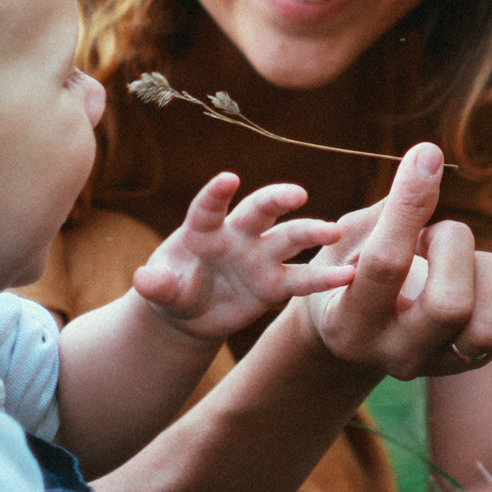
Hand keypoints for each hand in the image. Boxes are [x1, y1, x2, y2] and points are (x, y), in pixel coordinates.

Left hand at [133, 174, 351, 339]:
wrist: (192, 312)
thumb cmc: (172, 289)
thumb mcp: (160, 290)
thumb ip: (156, 284)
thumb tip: (143, 279)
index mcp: (203, 230)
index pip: (208, 207)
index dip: (216, 193)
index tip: (227, 179)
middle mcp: (237, 235)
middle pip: (259, 210)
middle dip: (276, 199)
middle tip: (296, 194)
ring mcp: (260, 256)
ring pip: (289, 237)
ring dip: (311, 232)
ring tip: (333, 232)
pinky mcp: (275, 283)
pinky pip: (302, 279)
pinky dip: (325, 278)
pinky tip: (348, 275)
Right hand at [301, 144, 491, 378]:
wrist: (359, 336)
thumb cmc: (349, 272)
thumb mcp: (350, 240)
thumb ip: (388, 208)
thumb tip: (430, 158)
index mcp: (349, 323)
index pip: (385, 264)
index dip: (408, 205)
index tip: (425, 156)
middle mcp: (397, 354)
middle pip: (450, 306)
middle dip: (451, 245)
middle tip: (431, 233)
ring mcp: (442, 362)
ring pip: (488, 323)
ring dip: (480, 266)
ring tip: (454, 254)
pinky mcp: (480, 356)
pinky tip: (476, 268)